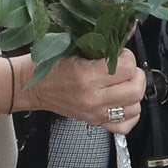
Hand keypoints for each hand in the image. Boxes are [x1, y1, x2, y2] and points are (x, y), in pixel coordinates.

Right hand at [28, 51, 148, 130]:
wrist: (32, 87)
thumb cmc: (48, 66)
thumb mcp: (73, 48)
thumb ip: (101, 47)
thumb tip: (124, 41)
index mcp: (87, 77)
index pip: (127, 67)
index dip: (127, 56)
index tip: (119, 54)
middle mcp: (93, 99)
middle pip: (135, 90)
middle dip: (135, 75)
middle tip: (125, 69)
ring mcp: (95, 113)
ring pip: (135, 108)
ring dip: (133, 93)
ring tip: (123, 84)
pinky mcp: (95, 122)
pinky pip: (125, 126)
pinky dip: (129, 114)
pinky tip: (122, 102)